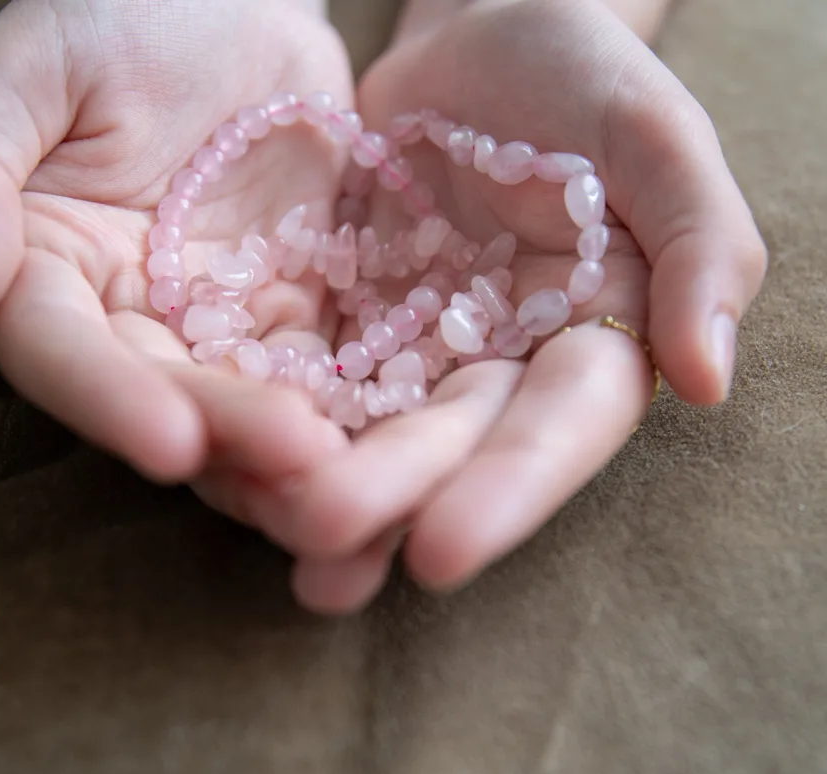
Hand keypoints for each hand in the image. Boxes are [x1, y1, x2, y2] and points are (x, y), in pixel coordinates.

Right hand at [0, 0, 353, 488]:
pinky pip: (321, 374)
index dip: (110, 402)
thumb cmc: (123, 14)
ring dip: (294, 452)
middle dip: (230, 435)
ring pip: (246, 404)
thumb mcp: (35, 65)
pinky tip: (394, 444)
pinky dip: (350, 412)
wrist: (238, 3)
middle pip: (168, 395)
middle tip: (299, 462)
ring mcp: (215, 328)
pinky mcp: (294, 319)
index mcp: (48, 272)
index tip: (170, 444)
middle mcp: (127, 320)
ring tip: (346, 481)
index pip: (62, 354)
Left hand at [224, 0, 765, 612]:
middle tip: (325, 555)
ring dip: (326, 491)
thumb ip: (699, 243)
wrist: (477, 50)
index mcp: (590, 338)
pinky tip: (233, 466)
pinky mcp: (348, 329)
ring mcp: (418, 355)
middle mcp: (501, 368)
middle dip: (392, 499)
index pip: (557, 424)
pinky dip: (277, 421)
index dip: (508, 489)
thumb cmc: (580, 81)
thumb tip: (709, 377)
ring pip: (374, 430)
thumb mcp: (654, 137)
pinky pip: (309, 377)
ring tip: (281, 549)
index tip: (444, 551)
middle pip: (449, 443)